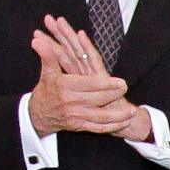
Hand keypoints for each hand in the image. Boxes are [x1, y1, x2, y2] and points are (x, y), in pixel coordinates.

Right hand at [28, 18, 142, 136]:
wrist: (38, 115)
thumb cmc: (46, 91)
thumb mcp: (47, 73)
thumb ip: (48, 57)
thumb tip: (38, 41)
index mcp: (65, 87)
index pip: (90, 85)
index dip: (106, 84)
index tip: (120, 81)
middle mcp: (71, 103)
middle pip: (98, 100)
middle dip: (114, 95)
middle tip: (126, 89)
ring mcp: (76, 116)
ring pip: (101, 117)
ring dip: (118, 116)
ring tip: (131, 111)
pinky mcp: (79, 127)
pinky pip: (98, 128)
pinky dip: (112, 126)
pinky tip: (123, 122)